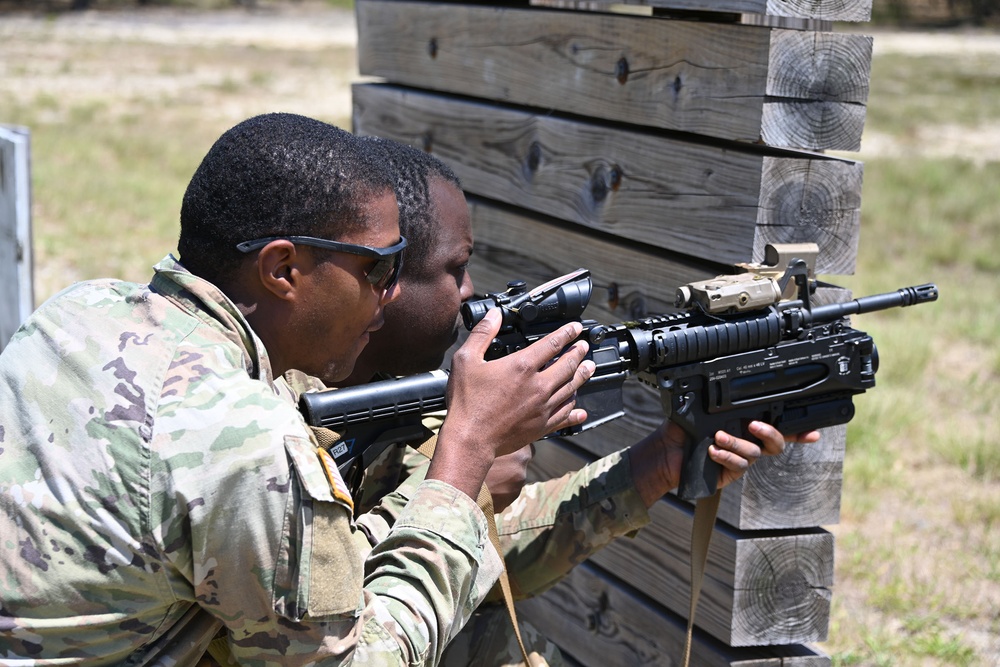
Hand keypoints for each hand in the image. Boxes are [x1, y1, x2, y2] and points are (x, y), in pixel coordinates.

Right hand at [429, 308, 595, 499]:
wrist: (470, 440)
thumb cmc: (467, 402)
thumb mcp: (466, 360)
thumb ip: (483, 334)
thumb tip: (495, 315)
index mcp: (522, 366)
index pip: (553, 343)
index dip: (567, 333)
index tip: (576, 328)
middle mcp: (538, 386)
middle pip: (568, 365)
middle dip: (578, 353)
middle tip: (584, 346)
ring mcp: (543, 407)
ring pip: (571, 388)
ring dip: (582, 376)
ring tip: (589, 368)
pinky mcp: (542, 426)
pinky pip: (565, 415)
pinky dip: (575, 410)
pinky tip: (580, 409)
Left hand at [630, 420, 820, 507]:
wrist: (666, 453)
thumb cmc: (682, 428)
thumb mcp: (702, 409)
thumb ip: (721, 403)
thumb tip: (730, 387)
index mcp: (744, 422)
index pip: (776, 424)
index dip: (798, 430)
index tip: (814, 432)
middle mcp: (747, 440)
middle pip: (776, 441)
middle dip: (770, 432)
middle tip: (753, 425)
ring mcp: (741, 458)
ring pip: (754, 452)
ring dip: (737, 443)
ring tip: (717, 437)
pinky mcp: (731, 471)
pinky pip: (739, 465)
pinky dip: (726, 457)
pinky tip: (712, 452)